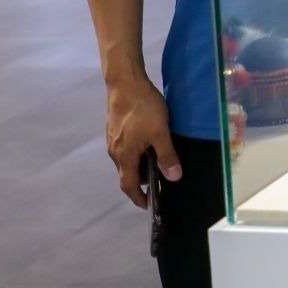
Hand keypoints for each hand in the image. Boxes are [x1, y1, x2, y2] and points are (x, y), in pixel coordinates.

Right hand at [106, 75, 180, 207]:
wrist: (125, 83)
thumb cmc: (143, 108)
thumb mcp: (160, 132)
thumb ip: (167, 155)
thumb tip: (174, 177)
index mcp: (124, 156)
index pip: (128, 185)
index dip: (138, 197)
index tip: (148, 205)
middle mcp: (115, 151)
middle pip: (127, 173)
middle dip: (142, 180)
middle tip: (161, 180)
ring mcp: (113, 139)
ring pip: (127, 160)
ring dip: (140, 165)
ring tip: (159, 161)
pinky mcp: (115, 129)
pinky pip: (126, 148)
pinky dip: (137, 153)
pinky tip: (150, 143)